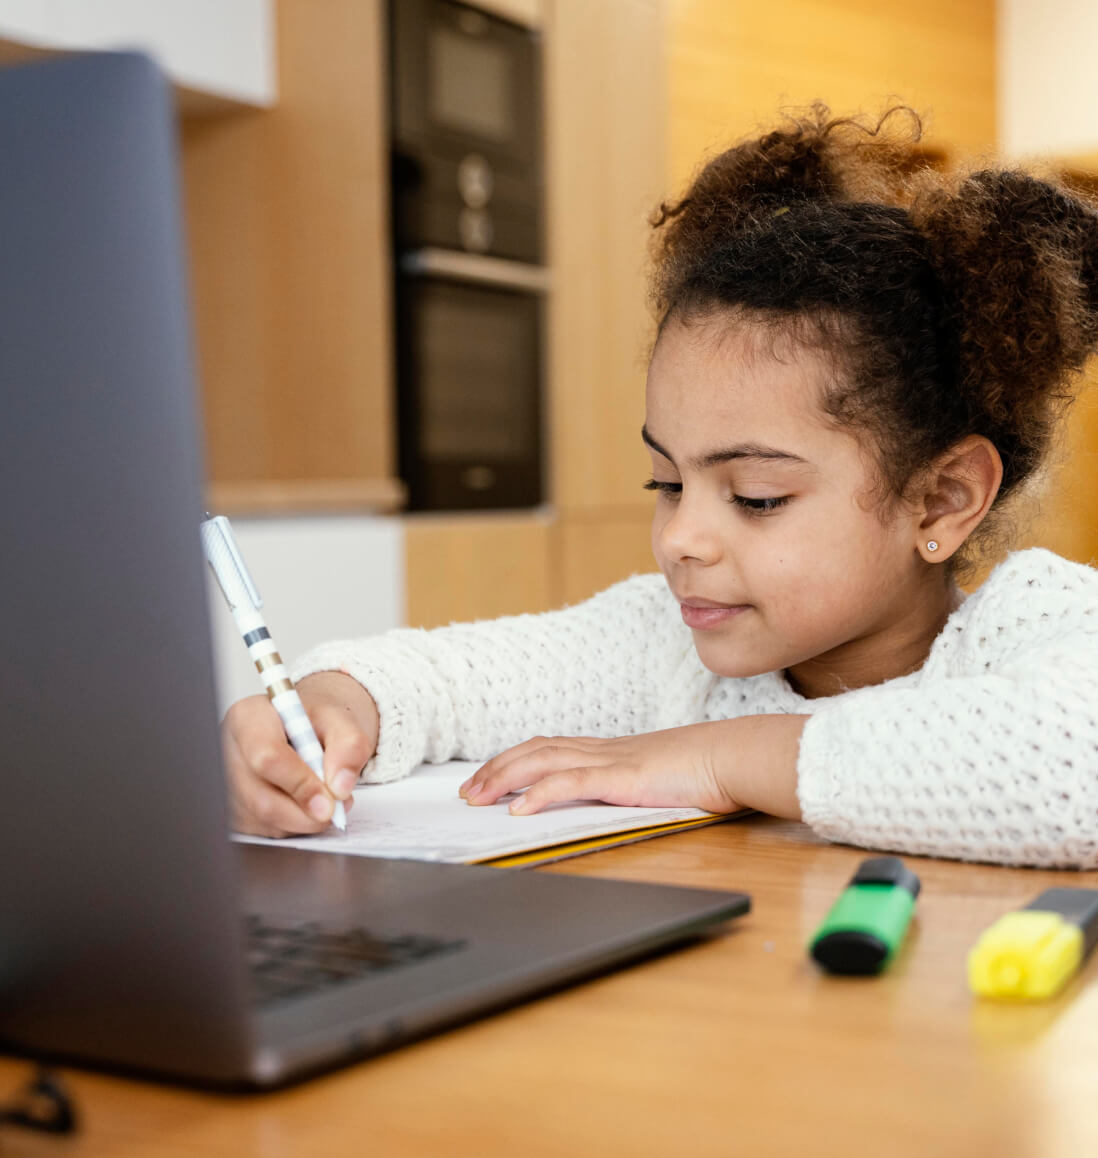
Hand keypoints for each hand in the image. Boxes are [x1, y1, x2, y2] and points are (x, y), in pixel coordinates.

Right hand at [221, 671, 378, 836]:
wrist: (307, 727)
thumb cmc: (316, 721)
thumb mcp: (342, 720)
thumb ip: (349, 746)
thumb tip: (340, 787)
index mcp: (249, 717)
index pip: (266, 757)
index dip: (300, 783)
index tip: (330, 800)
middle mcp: (228, 750)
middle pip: (261, 798)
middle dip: (305, 812)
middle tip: (336, 808)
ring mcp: (225, 783)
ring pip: (264, 820)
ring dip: (303, 820)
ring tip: (325, 799)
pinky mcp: (232, 810)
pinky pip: (265, 831)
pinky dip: (293, 826)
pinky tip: (304, 804)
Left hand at [458, 715, 807, 819]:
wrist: (736, 756)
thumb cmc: (707, 771)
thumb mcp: (658, 781)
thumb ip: (632, 788)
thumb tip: (611, 804)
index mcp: (611, 751)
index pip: (550, 748)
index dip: (515, 760)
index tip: (489, 777)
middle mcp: (604, 750)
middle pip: (536, 750)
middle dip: (497, 769)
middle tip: (467, 791)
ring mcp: (612, 760)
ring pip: (544, 762)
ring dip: (505, 779)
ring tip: (478, 799)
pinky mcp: (624, 777)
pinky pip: (573, 783)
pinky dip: (540, 795)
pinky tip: (519, 810)